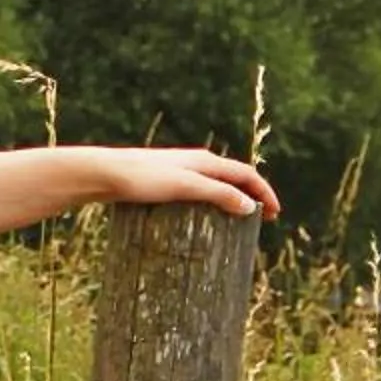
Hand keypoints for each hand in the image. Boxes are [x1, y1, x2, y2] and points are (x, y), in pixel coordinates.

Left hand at [81, 146, 282, 221]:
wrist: (104, 173)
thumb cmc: (143, 179)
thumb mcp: (184, 187)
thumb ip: (217, 194)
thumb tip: (249, 206)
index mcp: (205, 161)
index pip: (246, 173)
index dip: (264, 191)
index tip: (275, 213)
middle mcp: (196, 162)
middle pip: (234, 176)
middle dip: (253, 194)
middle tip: (264, 217)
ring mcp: (180, 171)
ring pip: (217, 182)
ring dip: (234, 197)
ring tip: (240, 218)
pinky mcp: (165, 181)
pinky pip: (201, 189)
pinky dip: (214, 201)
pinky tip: (204, 216)